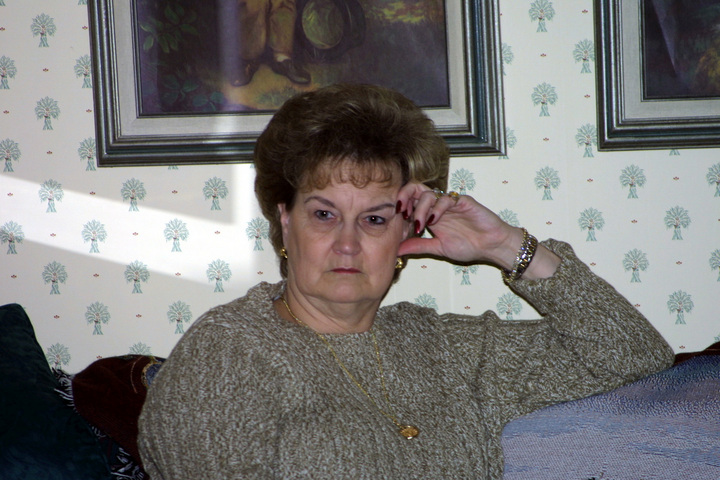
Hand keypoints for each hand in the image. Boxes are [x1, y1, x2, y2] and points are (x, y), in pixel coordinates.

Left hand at [396, 183, 559, 277]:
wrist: (492, 247)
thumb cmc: (469, 246)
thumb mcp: (438, 249)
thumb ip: (418, 246)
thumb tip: (396, 251)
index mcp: (430, 214)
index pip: (410, 200)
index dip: (400, 204)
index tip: (395, 218)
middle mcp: (438, 205)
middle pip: (416, 189)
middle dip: (405, 196)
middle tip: (401, 211)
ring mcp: (450, 202)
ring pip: (429, 193)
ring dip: (420, 208)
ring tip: (420, 225)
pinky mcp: (463, 201)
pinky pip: (446, 199)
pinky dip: (437, 208)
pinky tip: (434, 221)